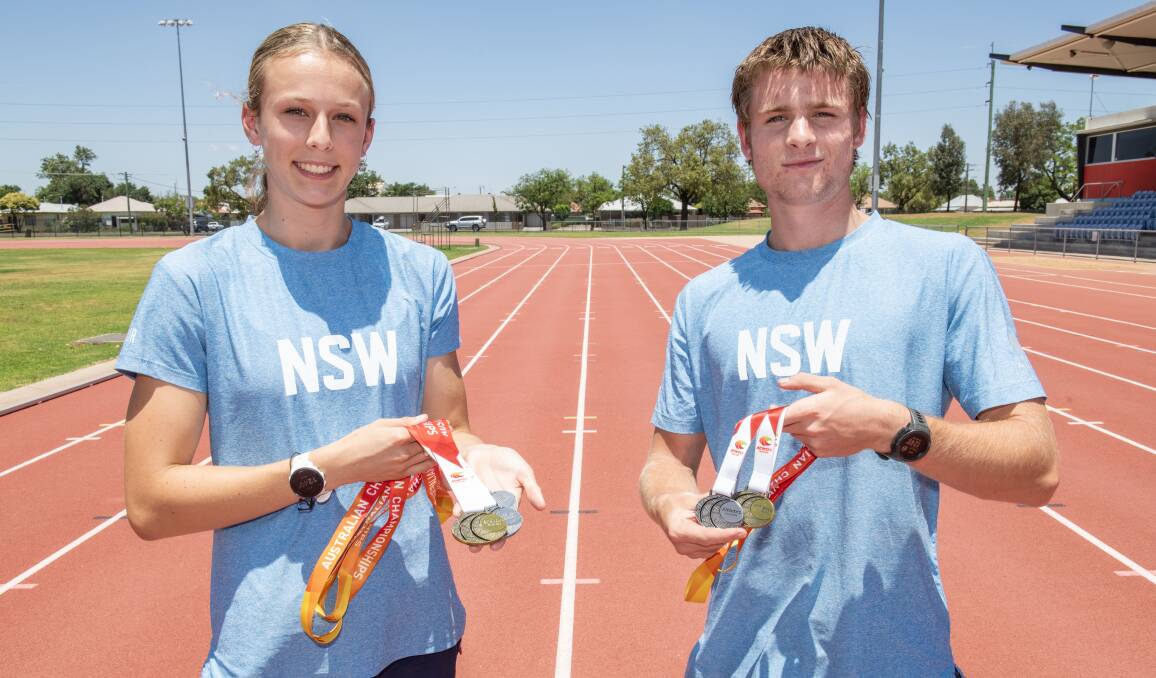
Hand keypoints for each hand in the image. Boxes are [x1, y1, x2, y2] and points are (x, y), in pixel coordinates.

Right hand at [317, 415, 434, 486]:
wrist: (345, 463)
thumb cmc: (359, 440)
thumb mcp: (380, 424)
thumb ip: (405, 422)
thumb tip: (424, 418)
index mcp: (399, 437)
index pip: (424, 431)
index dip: (431, 428)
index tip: (436, 425)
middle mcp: (403, 453)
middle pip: (427, 445)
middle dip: (434, 439)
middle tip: (439, 434)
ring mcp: (402, 466)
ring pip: (427, 457)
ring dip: (433, 451)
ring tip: (437, 445)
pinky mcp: (399, 475)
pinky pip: (420, 469)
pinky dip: (428, 462)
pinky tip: (430, 457)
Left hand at [459, 443, 546, 551]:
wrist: (488, 451)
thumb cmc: (509, 462)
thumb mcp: (524, 472)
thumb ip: (532, 489)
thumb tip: (542, 506)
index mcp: (509, 505)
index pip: (505, 525)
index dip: (501, 537)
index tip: (495, 546)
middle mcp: (493, 507)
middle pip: (487, 527)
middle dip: (481, 540)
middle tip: (475, 548)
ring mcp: (479, 501)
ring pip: (473, 521)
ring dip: (467, 531)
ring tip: (464, 540)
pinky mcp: (467, 494)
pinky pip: (463, 505)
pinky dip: (459, 510)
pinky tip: (457, 513)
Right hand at [655, 492, 746, 558]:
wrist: (666, 513)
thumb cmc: (677, 504)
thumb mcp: (690, 498)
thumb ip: (708, 500)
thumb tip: (728, 499)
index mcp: (679, 531)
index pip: (706, 536)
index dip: (725, 534)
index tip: (741, 531)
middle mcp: (682, 545)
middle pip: (712, 544)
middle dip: (728, 535)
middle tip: (742, 524)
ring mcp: (686, 552)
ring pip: (713, 549)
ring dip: (724, 539)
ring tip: (730, 527)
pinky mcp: (692, 554)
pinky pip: (710, 550)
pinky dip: (719, 542)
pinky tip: (721, 533)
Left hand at [778, 373, 907, 456]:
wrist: (875, 424)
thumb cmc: (854, 401)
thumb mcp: (830, 384)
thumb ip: (802, 381)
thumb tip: (781, 382)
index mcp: (810, 409)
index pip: (779, 416)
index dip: (770, 414)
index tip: (768, 410)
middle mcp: (810, 428)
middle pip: (784, 427)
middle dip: (782, 419)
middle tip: (790, 411)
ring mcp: (815, 442)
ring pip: (795, 435)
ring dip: (796, 427)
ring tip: (814, 418)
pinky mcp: (821, 452)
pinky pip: (806, 443)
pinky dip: (808, 436)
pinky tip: (822, 428)